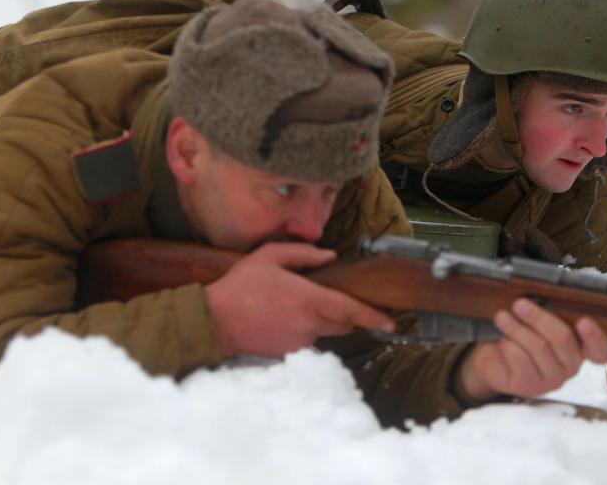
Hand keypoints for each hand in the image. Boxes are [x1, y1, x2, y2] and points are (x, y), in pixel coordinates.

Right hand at [205, 242, 395, 357]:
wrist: (215, 321)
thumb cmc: (241, 286)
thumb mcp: (269, 256)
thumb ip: (303, 254)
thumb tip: (330, 256)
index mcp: (308, 299)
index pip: (350, 310)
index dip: (373, 317)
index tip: (391, 323)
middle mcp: (308, 324)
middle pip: (343, 324)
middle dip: (345, 314)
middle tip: (330, 299)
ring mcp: (299, 341)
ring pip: (324, 331)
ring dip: (319, 320)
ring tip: (290, 306)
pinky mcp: (289, 353)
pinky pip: (306, 340)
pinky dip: (302, 330)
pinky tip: (280, 319)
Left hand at [457, 298, 606, 400]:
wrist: (491, 358)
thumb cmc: (518, 335)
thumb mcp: (535, 322)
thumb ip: (547, 313)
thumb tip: (542, 296)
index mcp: (580, 348)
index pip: (600, 350)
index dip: (595, 337)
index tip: (584, 321)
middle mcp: (570, 367)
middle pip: (562, 339)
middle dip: (539, 318)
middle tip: (519, 304)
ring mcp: (551, 380)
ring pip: (538, 347)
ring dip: (517, 328)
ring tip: (502, 317)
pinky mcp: (529, 387)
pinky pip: (520, 359)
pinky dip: (508, 345)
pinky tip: (502, 341)